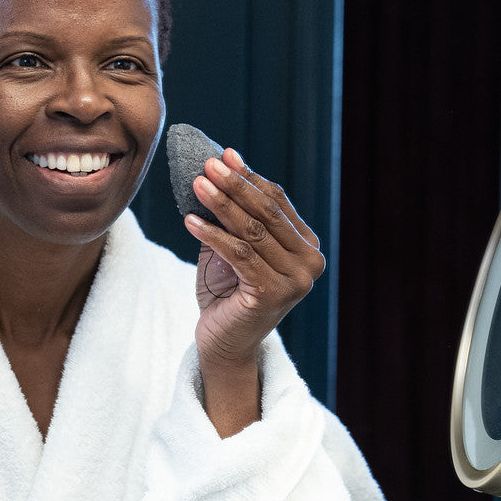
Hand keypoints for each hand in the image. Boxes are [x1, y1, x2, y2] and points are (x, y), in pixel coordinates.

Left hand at [184, 148, 324, 435]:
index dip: (250, 178)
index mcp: (307, 248)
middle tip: (207, 164)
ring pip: (253, 231)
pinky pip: (239, 255)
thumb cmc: (227, 293)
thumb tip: (226, 158)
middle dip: (235, 186)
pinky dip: (212, 235)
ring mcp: (295, 282)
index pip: (278, 202)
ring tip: (197, 184)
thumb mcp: (234, 246)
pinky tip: (190, 220)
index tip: (224, 155)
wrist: (223, 344)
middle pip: (267, 213)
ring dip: (221, 205)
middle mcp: (310, 264)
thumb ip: (236, 211)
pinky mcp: (272, 295)